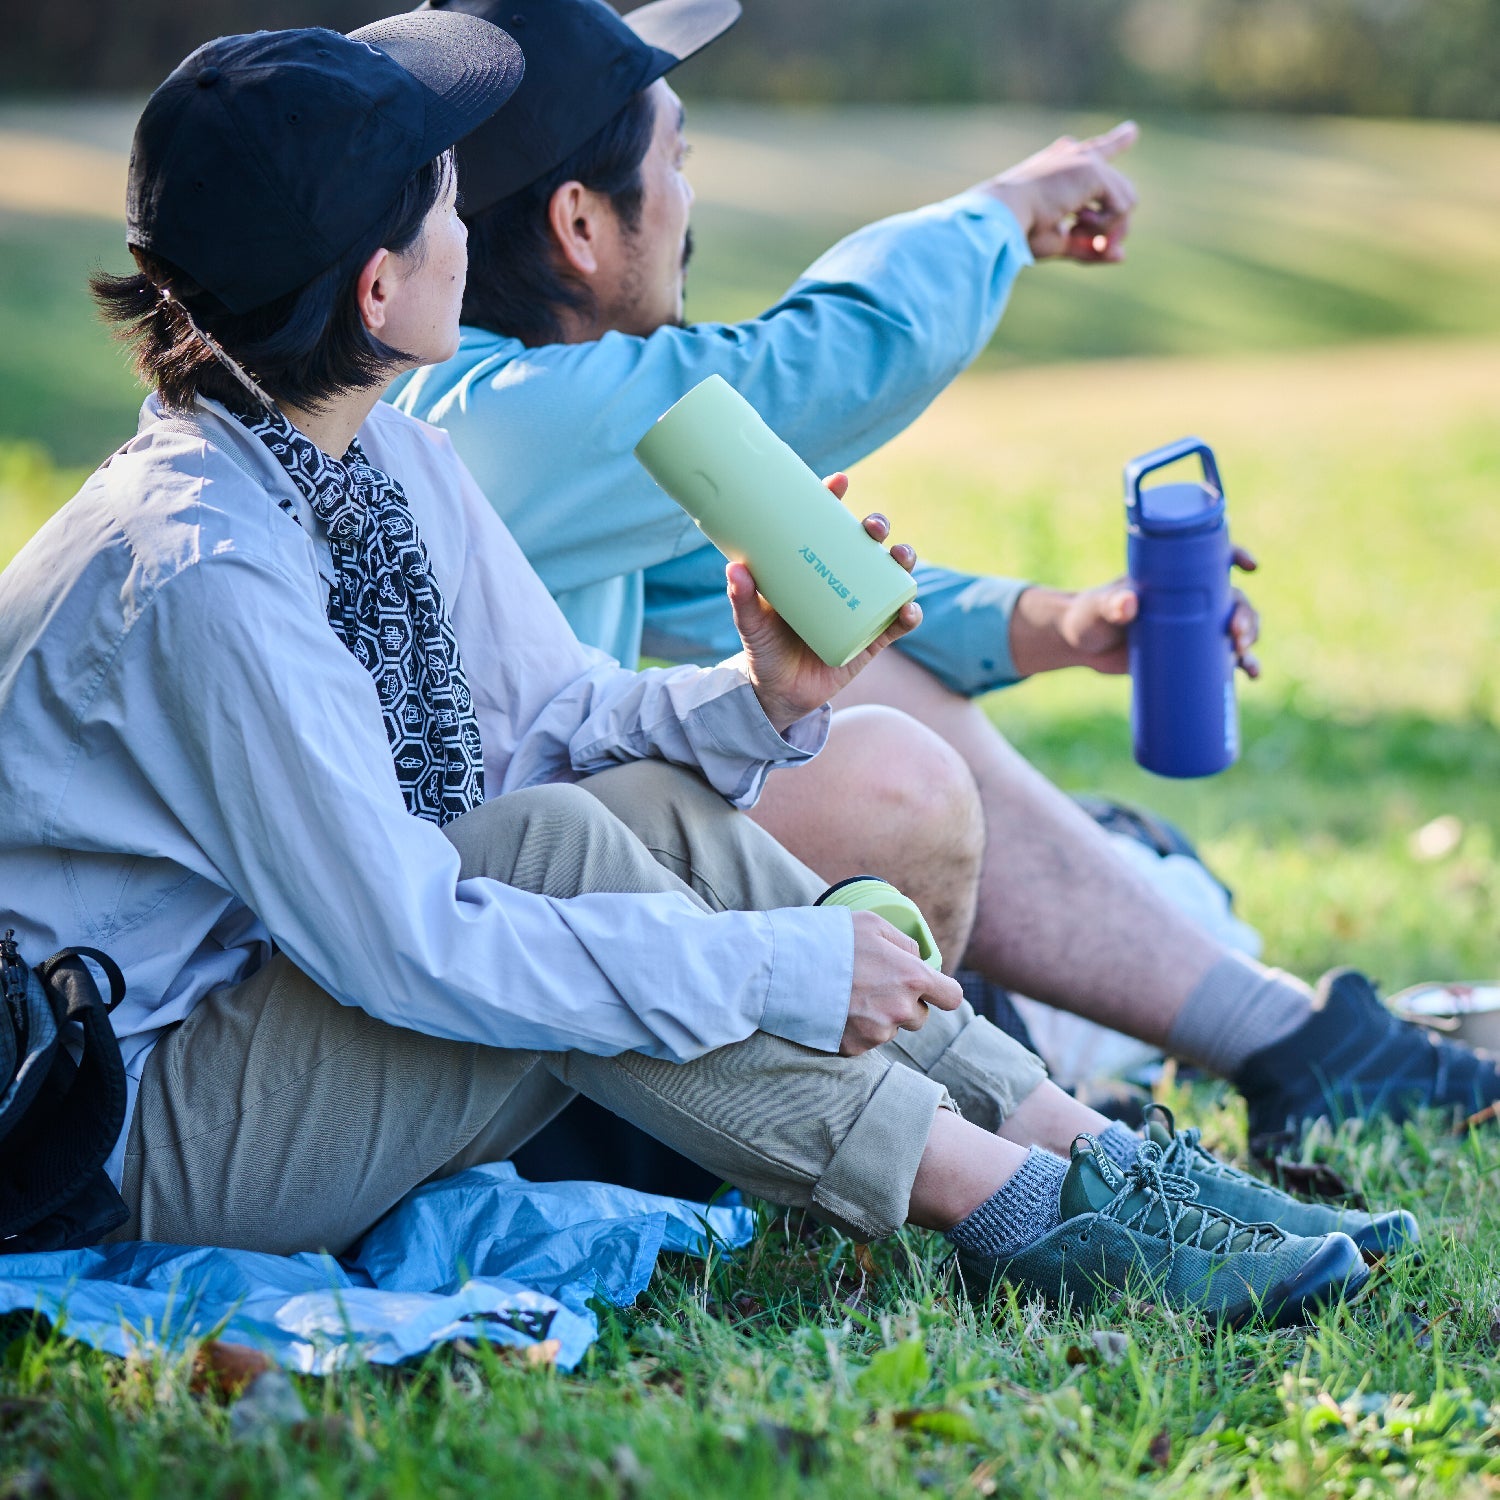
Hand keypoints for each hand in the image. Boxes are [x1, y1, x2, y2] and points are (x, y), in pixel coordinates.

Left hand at [730, 474, 922, 732]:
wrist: (778, 693)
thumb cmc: (763, 649)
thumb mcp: (751, 623)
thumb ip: (742, 599)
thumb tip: (734, 567)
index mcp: (814, 567)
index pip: (826, 526)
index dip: (835, 501)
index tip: (839, 482)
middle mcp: (843, 580)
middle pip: (867, 545)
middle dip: (877, 527)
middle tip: (871, 527)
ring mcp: (862, 607)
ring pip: (891, 576)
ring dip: (903, 560)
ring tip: (900, 557)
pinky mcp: (874, 638)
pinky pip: (898, 623)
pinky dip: (909, 614)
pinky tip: (908, 609)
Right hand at [841, 911, 963, 1055]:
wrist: (784, 968)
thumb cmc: (830, 938)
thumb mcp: (872, 923)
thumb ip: (904, 943)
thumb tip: (918, 958)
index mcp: (911, 977)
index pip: (951, 997)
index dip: (941, 991)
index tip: (929, 987)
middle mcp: (900, 1010)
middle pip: (919, 1017)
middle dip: (905, 1004)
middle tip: (876, 986)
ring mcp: (877, 1032)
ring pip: (890, 1028)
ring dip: (878, 1017)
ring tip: (849, 995)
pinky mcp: (854, 1048)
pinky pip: (865, 1041)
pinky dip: (855, 1029)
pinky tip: (836, 1009)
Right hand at [980, 121, 1138, 263]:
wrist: (1001, 216)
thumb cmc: (1018, 230)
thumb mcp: (1057, 242)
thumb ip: (1089, 247)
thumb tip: (1122, 256)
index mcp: (1060, 165)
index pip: (1094, 151)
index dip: (1115, 142)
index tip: (1132, 131)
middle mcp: (1076, 157)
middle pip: (1119, 192)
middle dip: (1110, 227)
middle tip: (1091, 246)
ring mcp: (1087, 161)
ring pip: (1125, 202)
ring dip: (1105, 229)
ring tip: (1074, 232)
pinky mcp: (1094, 170)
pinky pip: (1122, 208)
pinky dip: (1105, 227)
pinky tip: (1076, 224)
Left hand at [1009, 547, 1261, 677]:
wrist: (1079, 645)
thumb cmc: (1088, 617)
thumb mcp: (1099, 609)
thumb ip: (1111, 605)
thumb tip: (1128, 604)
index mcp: (1172, 577)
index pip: (1210, 559)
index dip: (1235, 556)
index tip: (1250, 567)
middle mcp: (1188, 598)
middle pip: (1231, 599)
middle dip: (1245, 615)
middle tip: (1236, 635)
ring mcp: (1190, 626)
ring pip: (1233, 627)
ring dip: (1248, 640)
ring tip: (1245, 661)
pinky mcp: (1185, 652)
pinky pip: (1220, 656)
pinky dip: (1240, 664)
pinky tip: (1250, 675)